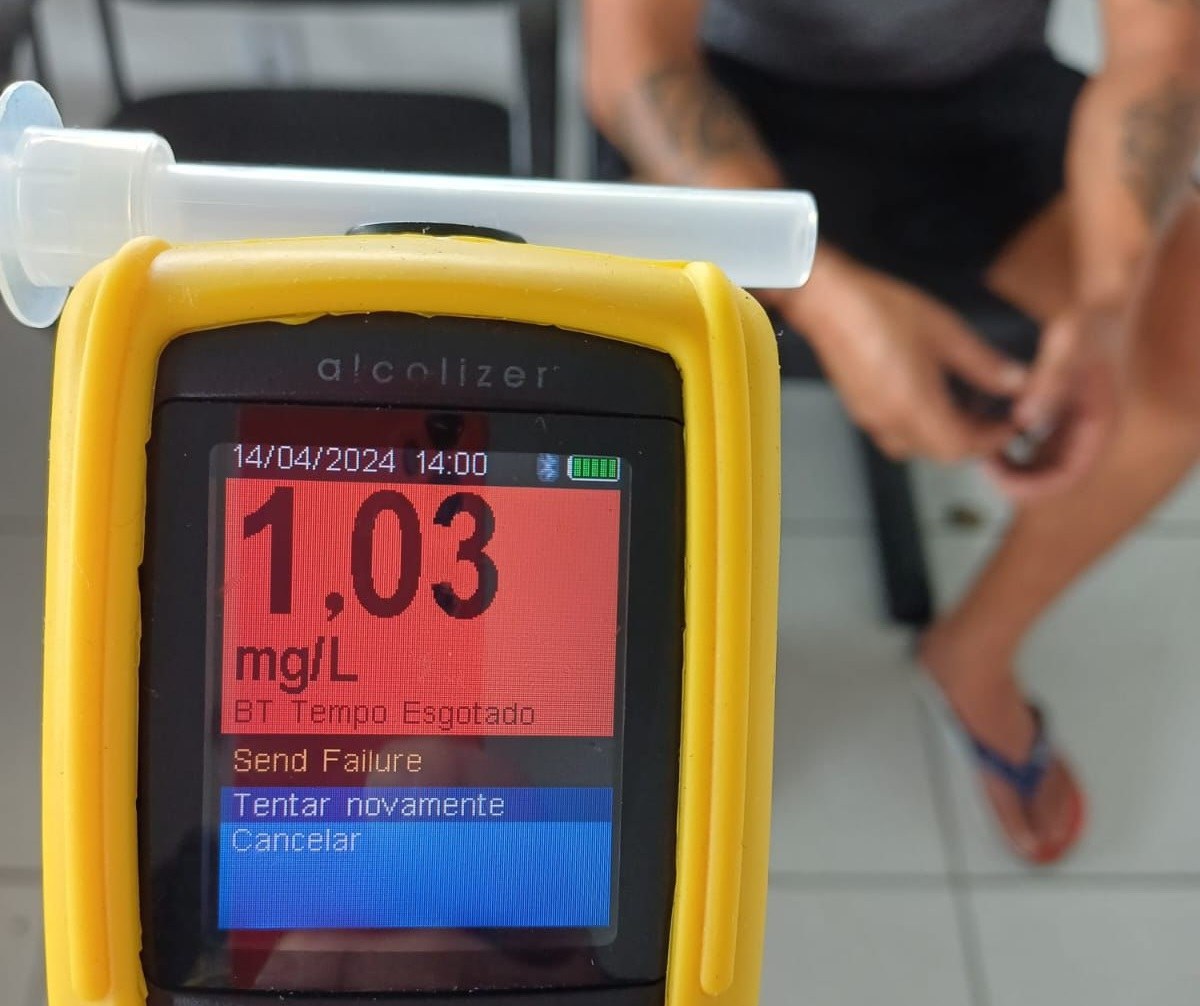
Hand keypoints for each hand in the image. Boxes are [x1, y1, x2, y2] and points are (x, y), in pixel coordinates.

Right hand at [781, 258, 1027, 462]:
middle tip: (994, 418)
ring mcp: (872, 418)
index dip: (992, 440)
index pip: (962, 447)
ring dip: (944, 437)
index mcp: (915, 407)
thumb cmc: (880, 310)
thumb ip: (984, 364)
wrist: (827, 302)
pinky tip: (930, 398)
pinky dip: (921, 427)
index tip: (1011, 425)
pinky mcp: (860, 409)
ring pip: (917, 448)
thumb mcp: (945, 332)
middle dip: (971, 441)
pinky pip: (896, 434)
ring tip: (964, 409)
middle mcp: (891, 422)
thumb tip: (1016, 382)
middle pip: (940, 453)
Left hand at [985, 304, 1125, 500]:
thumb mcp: (1068, 351)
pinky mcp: (1061, 418)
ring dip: (1011, 465)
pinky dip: (1012, 445)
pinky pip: (1035, 447)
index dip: (1031, 486)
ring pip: (1041, 465)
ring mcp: (1075, 428)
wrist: (1101, 307)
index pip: (1067, 477)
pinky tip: (988, 431)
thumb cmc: (1088, 326)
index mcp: (1098, 428)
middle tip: (981, 462)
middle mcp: (1089, 435)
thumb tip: (1025, 421)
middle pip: (1051, 478)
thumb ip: (1048, 384)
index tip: (997, 478)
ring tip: (981, 449)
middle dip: (1015, 478)